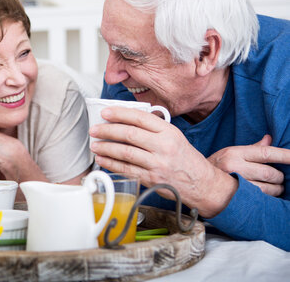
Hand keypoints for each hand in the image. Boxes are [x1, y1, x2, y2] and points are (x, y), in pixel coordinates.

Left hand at [89, 106, 237, 217]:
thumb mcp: (174, 136)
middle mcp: (164, 146)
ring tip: (95, 145)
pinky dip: (111, 164)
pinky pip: (126, 169)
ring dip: (106, 148)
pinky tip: (102, 160)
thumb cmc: (184, 157)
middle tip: (95, 129)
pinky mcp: (151, 179)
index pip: (140, 118)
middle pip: (129, 134)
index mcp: (169, 132)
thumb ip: (153, 127)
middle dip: (107, 130)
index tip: (105, 113)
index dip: (120, 114)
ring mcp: (157, 164)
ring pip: (125, 152)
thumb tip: (125, 118)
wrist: (200, 183)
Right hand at [208, 135, 285, 195]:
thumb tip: (269, 139)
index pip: (266, 153)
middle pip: (270, 173)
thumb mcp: (230, 153)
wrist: (194, 183)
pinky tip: (266, 196)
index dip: (285, 155)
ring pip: (268, 189)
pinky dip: (268, 198)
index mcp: (235, 153)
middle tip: (277, 178)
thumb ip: (252, 148)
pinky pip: (261, 200)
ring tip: (272, 188)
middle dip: (278, 177)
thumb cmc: (215, 167)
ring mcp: (235, 184)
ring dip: (275, 189)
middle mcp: (235, 167)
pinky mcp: (236, 198)